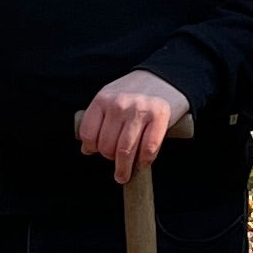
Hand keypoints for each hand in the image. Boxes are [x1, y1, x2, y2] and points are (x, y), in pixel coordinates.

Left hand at [76, 70, 191, 180]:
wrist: (166, 77)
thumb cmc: (135, 92)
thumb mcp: (111, 98)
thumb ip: (99, 120)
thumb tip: (87, 150)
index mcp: (103, 99)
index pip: (88, 134)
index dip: (91, 148)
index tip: (96, 153)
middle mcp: (119, 104)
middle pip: (106, 146)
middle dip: (110, 160)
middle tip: (117, 164)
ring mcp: (140, 110)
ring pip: (125, 151)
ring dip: (125, 169)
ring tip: (124, 175)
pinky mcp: (159, 116)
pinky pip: (148, 149)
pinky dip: (144, 161)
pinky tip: (142, 164)